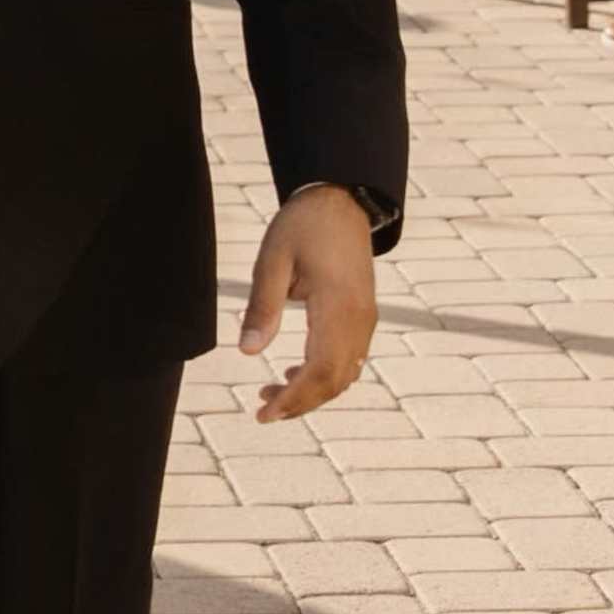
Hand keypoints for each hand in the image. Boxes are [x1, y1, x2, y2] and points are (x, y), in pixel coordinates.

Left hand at [240, 186, 376, 424]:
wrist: (341, 200)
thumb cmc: (303, 226)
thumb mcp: (272, 259)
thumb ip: (262, 306)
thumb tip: (248, 353)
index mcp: (338, 306)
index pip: (320, 371)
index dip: (294, 399)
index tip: (264, 413)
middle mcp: (359, 319)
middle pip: (335, 381)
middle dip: (301, 404)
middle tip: (262, 411)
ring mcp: (366, 319)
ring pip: (345, 374)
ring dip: (312, 392)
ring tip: (272, 394)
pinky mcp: (363, 316)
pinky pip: (349, 359)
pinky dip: (325, 376)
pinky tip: (295, 374)